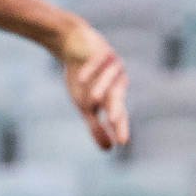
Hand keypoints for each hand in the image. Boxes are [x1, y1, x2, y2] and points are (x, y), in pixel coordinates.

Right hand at [57, 18, 128, 150]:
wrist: (73, 45)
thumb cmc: (82, 77)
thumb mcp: (86, 106)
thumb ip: (96, 126)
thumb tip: (108, 150)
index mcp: (114, 95)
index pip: (119, 113)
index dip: (120, 126)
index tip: (122, 142)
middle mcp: (117, 80)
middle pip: (117, 96)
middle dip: (115, 108)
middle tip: (114, 120)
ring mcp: (110, 64)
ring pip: (109, 77)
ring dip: (102, 87)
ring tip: (94, 100)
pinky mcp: (100, 49)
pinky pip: (96, 60)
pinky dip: (90, 69)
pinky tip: (82, 78)